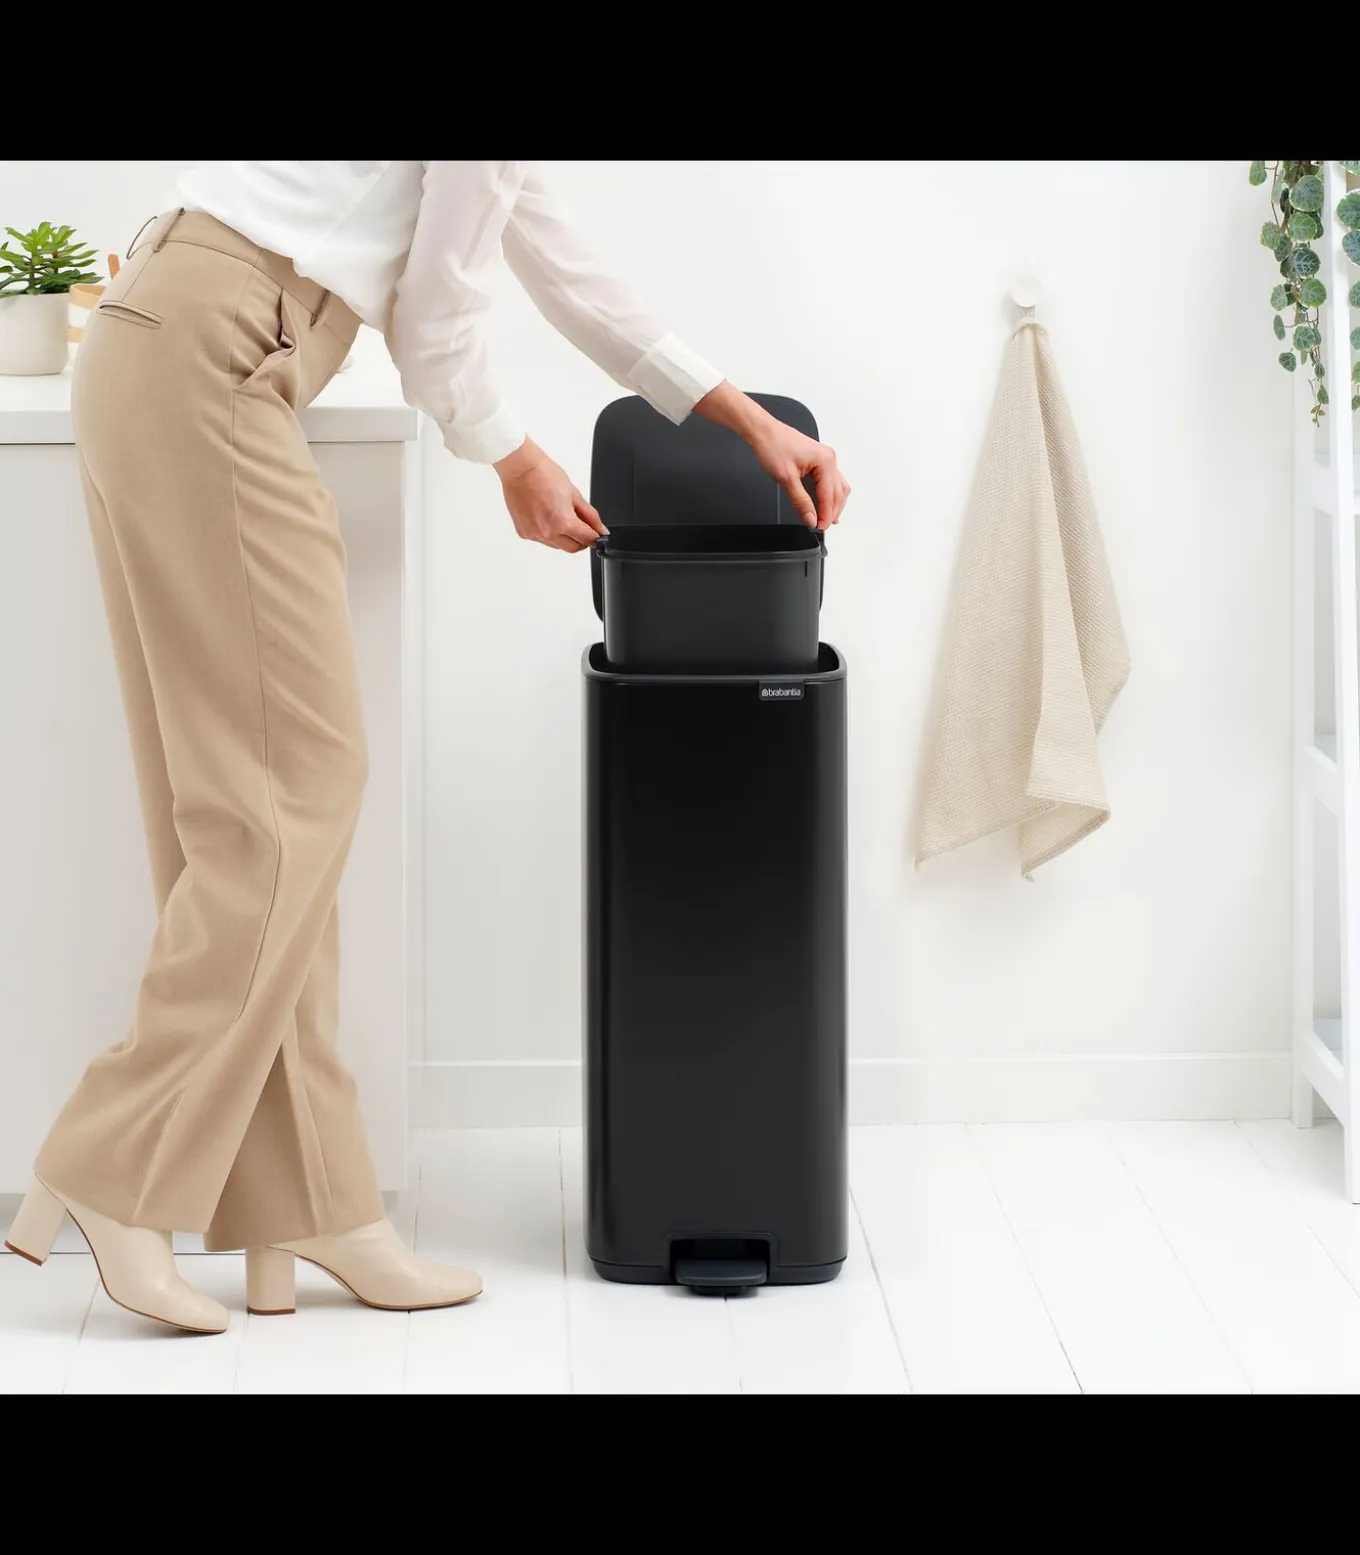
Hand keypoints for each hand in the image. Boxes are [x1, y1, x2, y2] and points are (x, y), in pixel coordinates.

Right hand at [494, 438, 605, 552]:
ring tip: (558, 514)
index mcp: (564, 523)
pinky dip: (548, 532)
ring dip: (563, 536)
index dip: (595, 536)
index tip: (595, 532)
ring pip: (557, 545)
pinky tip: (545, 516)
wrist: (520, 469)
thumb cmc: (545, 475)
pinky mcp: (524, 534)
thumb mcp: (575, 494)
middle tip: (580, 525)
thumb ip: (590, 516)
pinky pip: (542, 540)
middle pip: (573, 548)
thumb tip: (600, 530)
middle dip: (581, 539)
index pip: (587, 540)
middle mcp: (548, 533)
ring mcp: (535, 535)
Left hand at [749, 418, 849, 530]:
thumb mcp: (786, 478)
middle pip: (838, 493)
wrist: (764, 432)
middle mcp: (829, 459)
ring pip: (838, 487)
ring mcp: (825, 459)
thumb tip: (810, 518)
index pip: (829, 496)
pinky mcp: (819, 460)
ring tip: (827, 519)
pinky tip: (827, 503)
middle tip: (821, 527)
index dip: (825, 515)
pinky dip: (830, 494)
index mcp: (825, 461)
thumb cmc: (773, 446)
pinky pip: (831, 481)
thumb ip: (801, 501)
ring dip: (834, 504)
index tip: (819, 528)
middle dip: (831, 512)